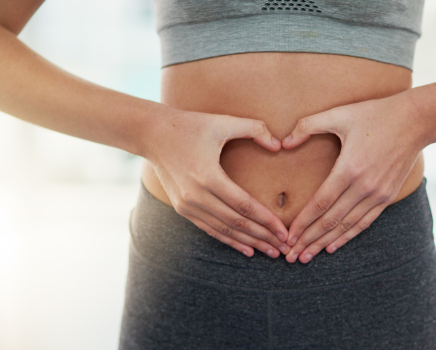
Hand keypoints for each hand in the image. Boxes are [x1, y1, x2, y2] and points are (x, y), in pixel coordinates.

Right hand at [141, 108, 289, 257]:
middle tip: (284, 248)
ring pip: (224, 231)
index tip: (284, 232)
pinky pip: (210, 229)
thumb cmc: (190, 125)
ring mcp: (187, 205)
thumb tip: (279, 145)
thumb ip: (254, 128)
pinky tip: (247, 249)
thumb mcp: (223, 122)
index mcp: (208, 176)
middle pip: (236, 223)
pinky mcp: (182, 208)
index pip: (244, 205)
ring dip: (249, 243)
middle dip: (263, 237)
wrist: (152, 134)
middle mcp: (196, 196)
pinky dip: (230, 240)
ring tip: (271, 252)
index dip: (266, 220)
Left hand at [281, 93, 423, 262]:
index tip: (287, 236)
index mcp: (349, 169)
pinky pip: (364, 222)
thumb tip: (283, 142)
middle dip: (308, 240)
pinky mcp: (387, 196)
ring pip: (346, 226)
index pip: (320, 204)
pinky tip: (332, 246)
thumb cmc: (374, 114)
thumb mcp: (339, 114)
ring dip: (324, 243)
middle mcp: (364, 187)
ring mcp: (378, 194)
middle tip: (290, 255)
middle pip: (330, 221)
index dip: (302, 223)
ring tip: (305, 257)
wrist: (416, 121)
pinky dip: (347, 236)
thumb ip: (308, 126)